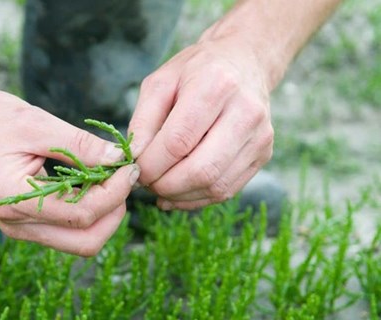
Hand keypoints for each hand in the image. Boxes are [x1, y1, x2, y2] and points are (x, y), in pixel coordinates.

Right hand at [0, 82, 139, 255]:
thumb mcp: (35, 124)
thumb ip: (79, 145)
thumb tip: (119, 159)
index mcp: (15, 202)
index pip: (83, 215)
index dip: (115, 193)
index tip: (130, 167)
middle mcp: (17, 224)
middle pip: (85, 242)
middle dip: (114, 212)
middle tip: (123, 178)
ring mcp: (19, 225)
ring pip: (77, 238)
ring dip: (102, 212)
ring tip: (109, 176)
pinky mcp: (22, 217)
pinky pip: (64, 226)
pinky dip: (86, 208)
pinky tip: (90, 179)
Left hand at [128, 35, 273, 210]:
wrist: (244, 61)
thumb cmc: (196, 71)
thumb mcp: (160, 83)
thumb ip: (143, 121)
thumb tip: (134, 159)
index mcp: (216, 85)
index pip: (178, 142)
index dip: (152, 164)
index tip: (135, 168)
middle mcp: (246, 111)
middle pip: (201, 170)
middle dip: (165, 186)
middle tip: (147, 183)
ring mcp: (260, 136)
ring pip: (216, 186)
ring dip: (181, 196)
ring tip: (160, 187)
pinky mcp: (264, 154)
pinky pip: (227, 190)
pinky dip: (197, 198)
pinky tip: (178, 192)